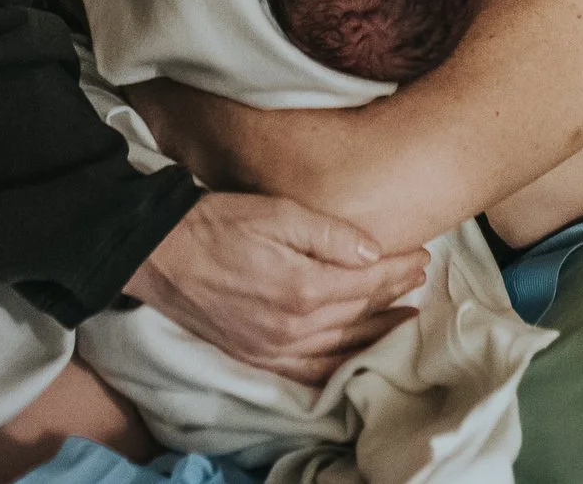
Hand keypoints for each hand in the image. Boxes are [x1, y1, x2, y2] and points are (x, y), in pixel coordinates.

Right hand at [123, 192, 426, 384]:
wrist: (160, 254)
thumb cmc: (217, 222)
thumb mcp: (276, 211)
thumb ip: (328, 234)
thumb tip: (373, 252)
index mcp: (304, 286)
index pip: (369, 280)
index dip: (399, 267)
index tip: (422, 254)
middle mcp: (294, 326)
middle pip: (361, 312)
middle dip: (395, 293)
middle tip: (420, 277)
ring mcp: (275, 347)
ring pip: (342, 344)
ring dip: (378, 331)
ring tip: (405, 317)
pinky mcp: (258, 356)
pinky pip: (311, 371)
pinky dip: (340, 364)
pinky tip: (357, 356)